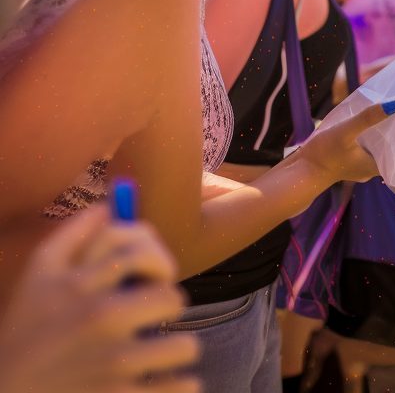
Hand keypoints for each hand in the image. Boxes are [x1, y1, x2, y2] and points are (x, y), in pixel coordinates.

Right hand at [0, 204, 198, 392]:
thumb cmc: (24, 334)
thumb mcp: (37, 277)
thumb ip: (73, 235)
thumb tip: (108, 206)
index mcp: (84, 286)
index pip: (143, 254)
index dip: (156, 264)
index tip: (152, 279)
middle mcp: (100, 319)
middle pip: (171, 299)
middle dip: (166, 308)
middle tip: (154, 319)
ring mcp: (112, 363)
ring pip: (183, 347)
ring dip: (176, 352)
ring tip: (163, 355)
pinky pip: (179, 388)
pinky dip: (181, 387)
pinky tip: (173, 383)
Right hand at [299, 100, 394, 185]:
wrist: (299, 171)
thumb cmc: (323, 155)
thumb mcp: (346, 131)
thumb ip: (368, 118)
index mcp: (376, 166)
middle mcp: (370, 170)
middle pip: (390, 149)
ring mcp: (358, 167)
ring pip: (376, 148)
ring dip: (380, 134)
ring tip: (386, 114)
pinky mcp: (347, 162)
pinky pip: (364, 148)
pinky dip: (368, 137)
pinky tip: (365, 124)